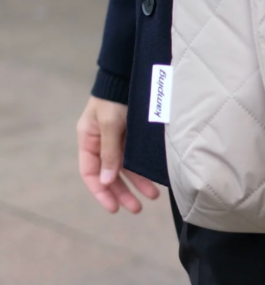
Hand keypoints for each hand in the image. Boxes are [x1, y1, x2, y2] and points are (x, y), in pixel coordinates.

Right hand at [77, 96, 160, 213]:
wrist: (129, 75)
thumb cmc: (115, 97)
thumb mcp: (110, 124)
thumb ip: (109, 152)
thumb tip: (106, 181)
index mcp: (88, 140)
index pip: (90, 173)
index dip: (101, 192)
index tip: (113, 208)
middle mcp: (102, 143)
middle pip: (110, 175)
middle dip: (123, 193)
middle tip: (137, 209)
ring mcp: (118, 140)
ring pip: (126, 169)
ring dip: (138, 183)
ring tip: (154, 196)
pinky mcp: (133, 136)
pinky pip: (137, 158)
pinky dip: (144, 170)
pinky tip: (155, 179)